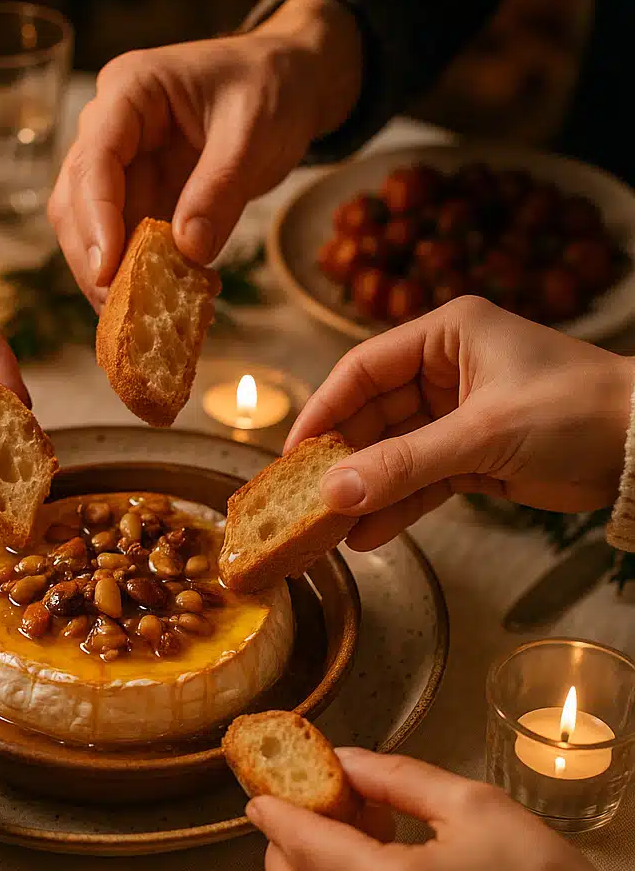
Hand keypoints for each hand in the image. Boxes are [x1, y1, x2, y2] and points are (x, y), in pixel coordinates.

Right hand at [48, 0, 361, 307]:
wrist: (289, 83)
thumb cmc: (271, 89)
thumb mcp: (254, 132)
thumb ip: (220, 190)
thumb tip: (190, 251)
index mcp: (130, 91)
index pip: (94, 161)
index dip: (96, 219)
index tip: (108, 272)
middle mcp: (110, 128)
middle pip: (77, 202)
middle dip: (95, 260)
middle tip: (123, 312)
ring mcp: (122, 166)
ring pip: (92, 230)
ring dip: (114, 277)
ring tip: (146, 317)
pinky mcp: (140, 197)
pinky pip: (128, 243)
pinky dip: (142, 276)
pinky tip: (169, 302)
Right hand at [288, 297, 634, 549]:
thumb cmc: (576, 411)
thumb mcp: (483, 433)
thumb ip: (405, 464)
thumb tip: (335, 493)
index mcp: (446, 336)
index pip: (362, 370)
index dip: (324, 411)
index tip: (293, 454)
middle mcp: (445, 370)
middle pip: (372, 415)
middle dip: (343, 460)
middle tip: (307, 500)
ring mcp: (456, 416)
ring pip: (393, 453)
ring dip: (366, 489)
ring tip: (331, 527)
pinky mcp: (471, 456)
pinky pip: (421, 481)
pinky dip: (397, 506)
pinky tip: (369, 534)